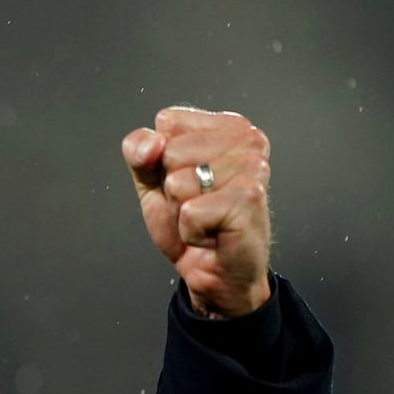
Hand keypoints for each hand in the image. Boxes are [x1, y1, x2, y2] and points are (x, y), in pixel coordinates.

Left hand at [122, 106, 272, 317]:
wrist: (215, 272)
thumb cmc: (192, 223)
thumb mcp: (153, 181)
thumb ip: (139, 152)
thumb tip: (152, 143)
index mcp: (228, 126)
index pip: (167, 121)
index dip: (161, 159)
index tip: (186, 182)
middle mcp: (248, 139)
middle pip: (170, 151)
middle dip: (172, 188)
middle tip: (198, 206)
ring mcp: (253, 167)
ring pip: (178, 181)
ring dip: (182, 211)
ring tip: (207, 219)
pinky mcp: (250, 198)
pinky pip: (190, 212)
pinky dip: (192, 232)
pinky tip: (214, 234)